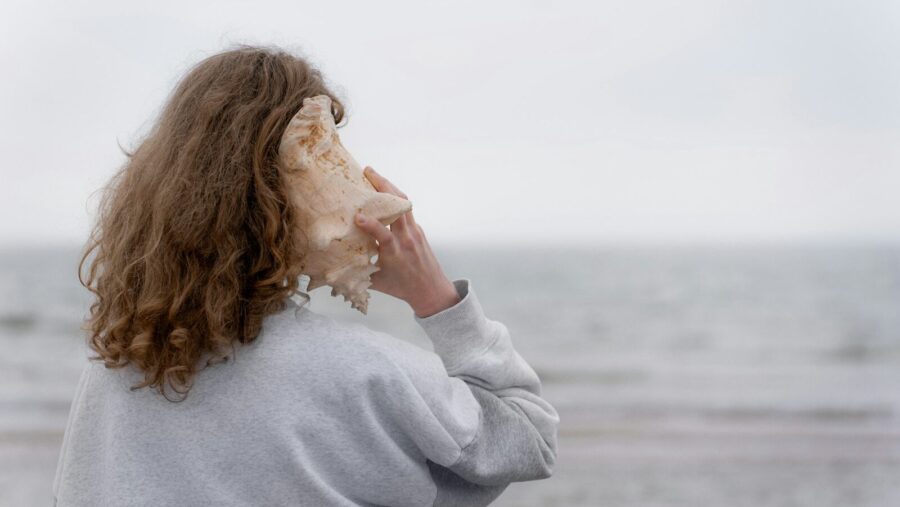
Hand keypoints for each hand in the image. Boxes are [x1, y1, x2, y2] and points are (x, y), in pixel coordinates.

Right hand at [354, 166, 459, 317]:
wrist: (432, 290)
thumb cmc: (402, 288)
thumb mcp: (377, 283)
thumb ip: (357, 272)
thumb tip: (332, 267)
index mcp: (395, 253)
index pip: (384, 235)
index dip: (371, 225)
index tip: (357, 216)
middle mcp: (406, 239)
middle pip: (399, 207)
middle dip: (383, 186)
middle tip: (367, 171)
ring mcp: (415, 231)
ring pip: (404, 203)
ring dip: (389, 186)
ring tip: (373, 175)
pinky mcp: (418, 229)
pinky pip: (406, 208)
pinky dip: (394, 197)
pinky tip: (383, 192)